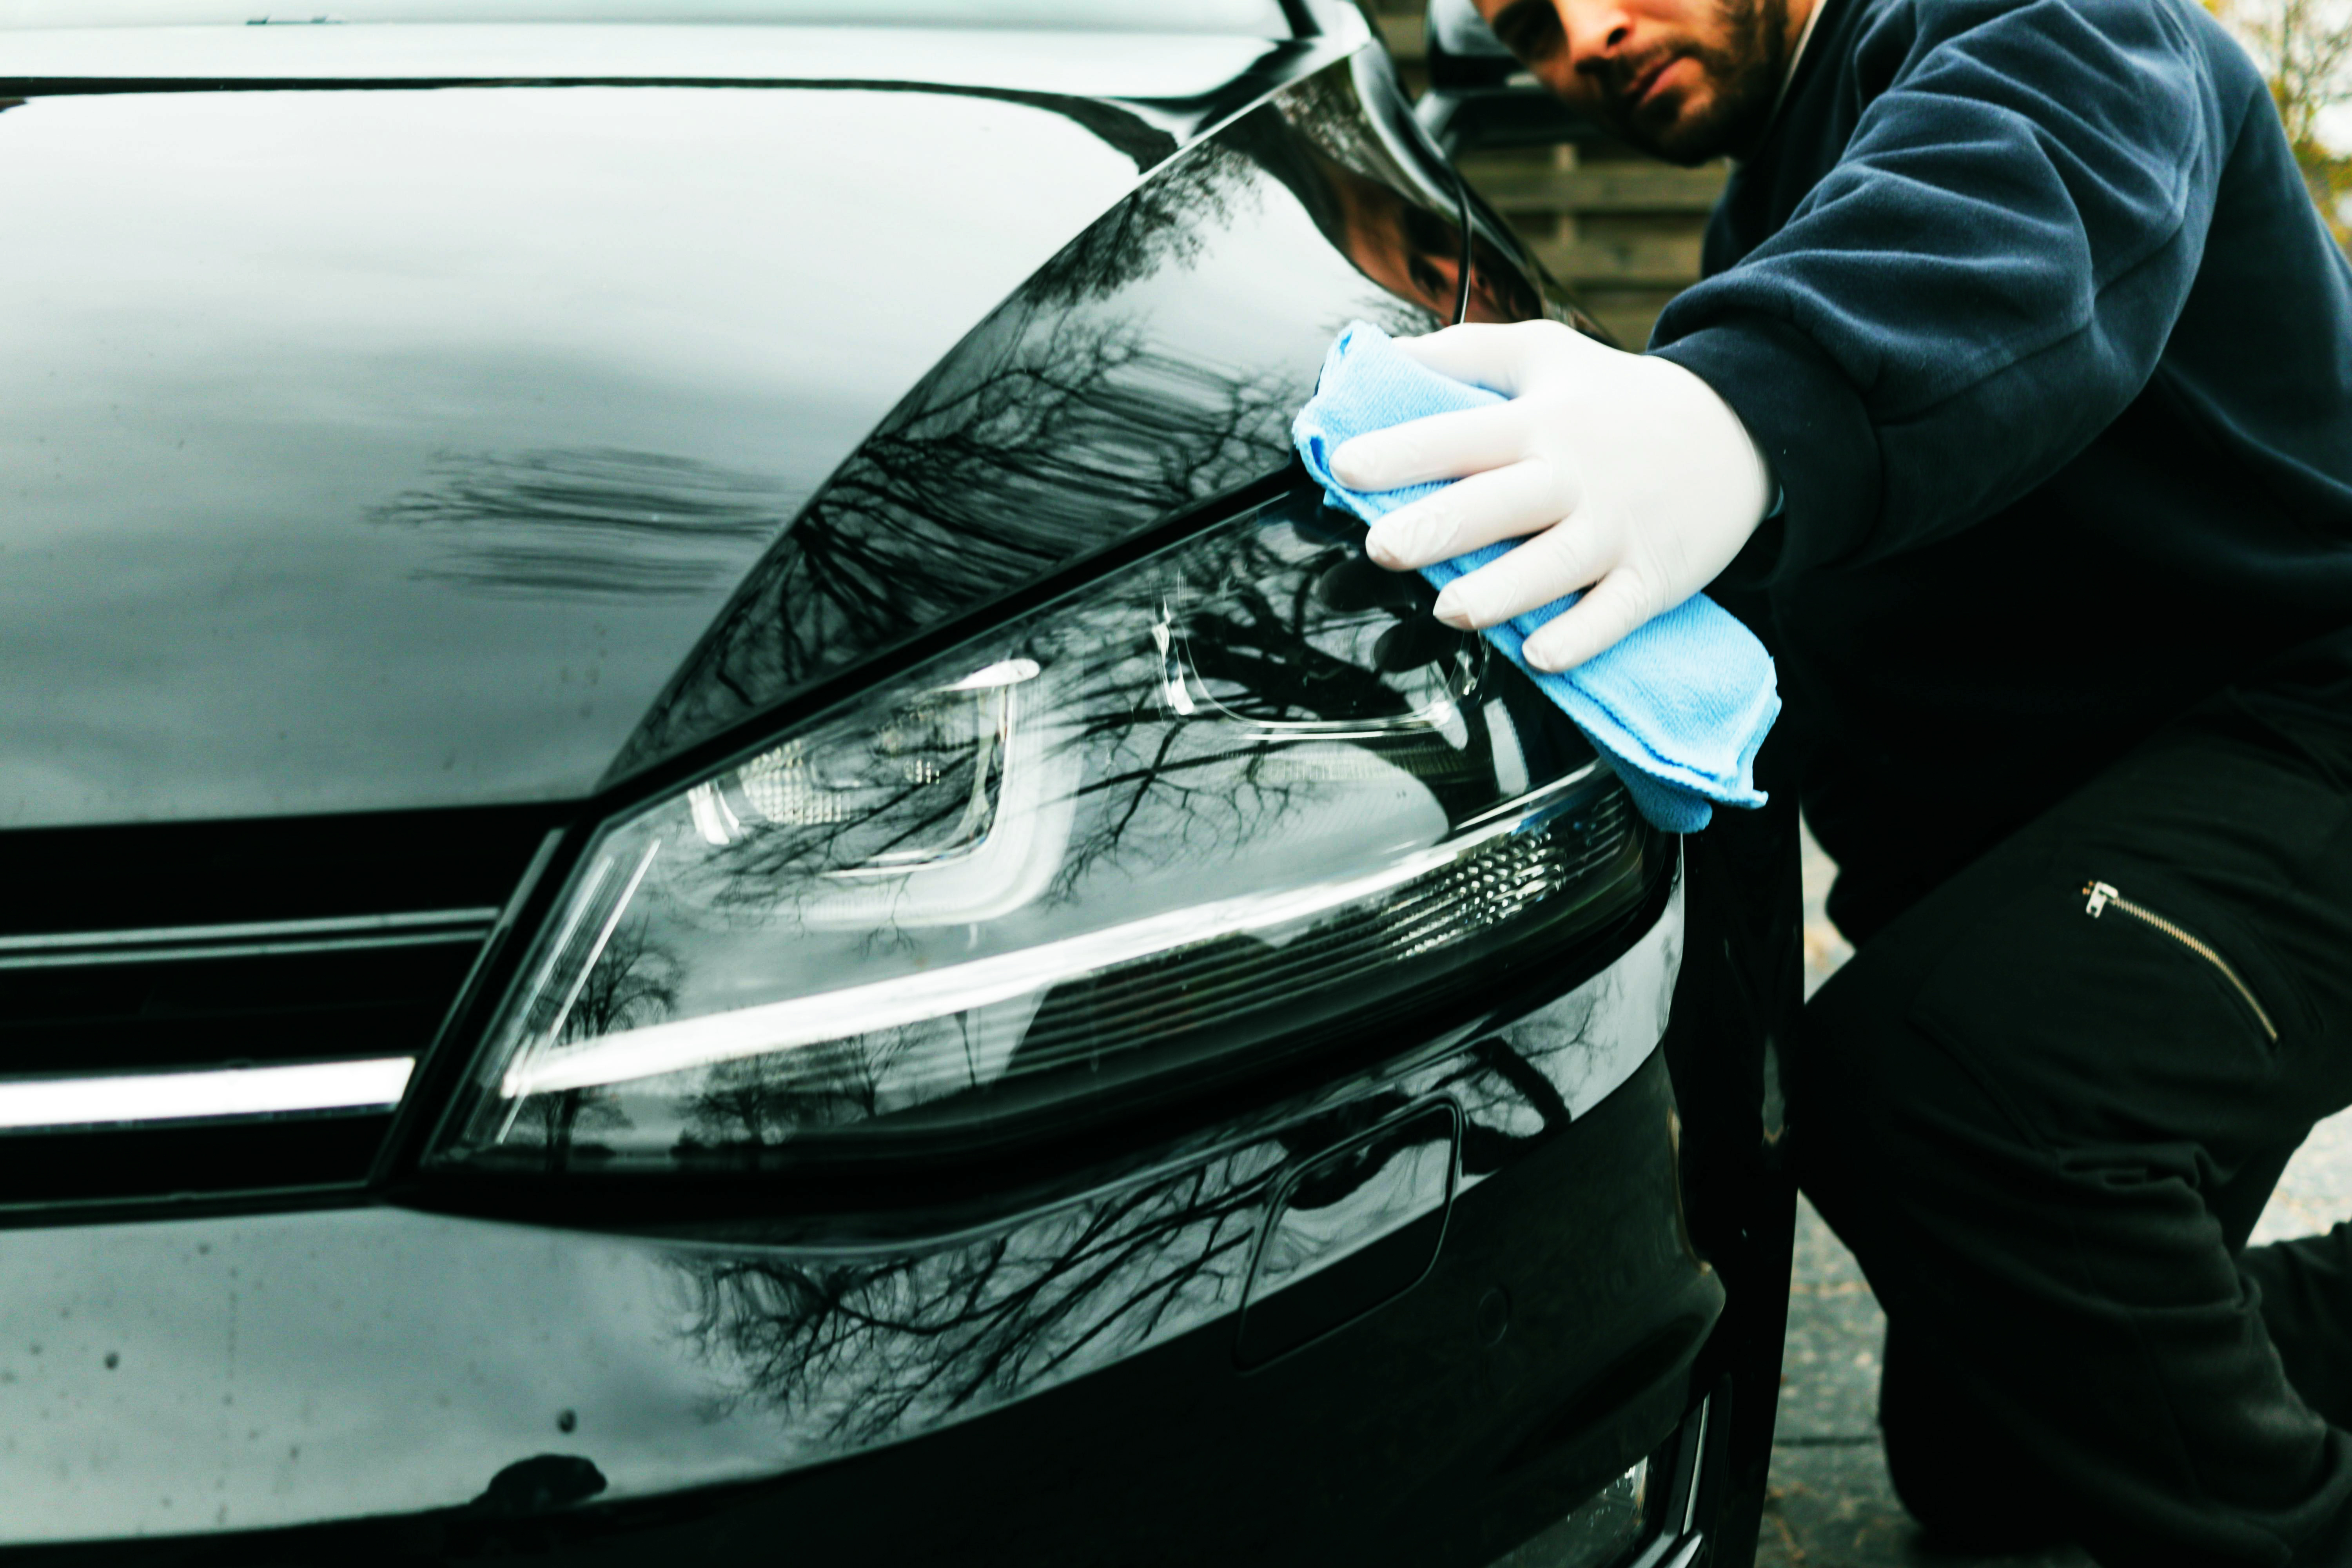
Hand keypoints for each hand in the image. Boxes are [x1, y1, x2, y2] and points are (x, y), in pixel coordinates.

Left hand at [1330, 321, 1772, 672]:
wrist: (1739, 427)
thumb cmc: (1614, 397)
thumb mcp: (1543, 352)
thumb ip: (1462, 354)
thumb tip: (1379, 356)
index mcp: (1539, 422)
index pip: (1460, 434)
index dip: (1402, 450)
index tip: (1345, 466)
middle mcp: (1574, 475)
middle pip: (1502, 502)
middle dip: (1441, 526)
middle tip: (1382, 546)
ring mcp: (1616, 529)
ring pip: (1555, 565)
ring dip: (1502, 590)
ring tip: (1449, 609)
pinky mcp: (1653, 575)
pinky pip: (1615, 612)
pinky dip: (1581, 636)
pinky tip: (1541, 655)